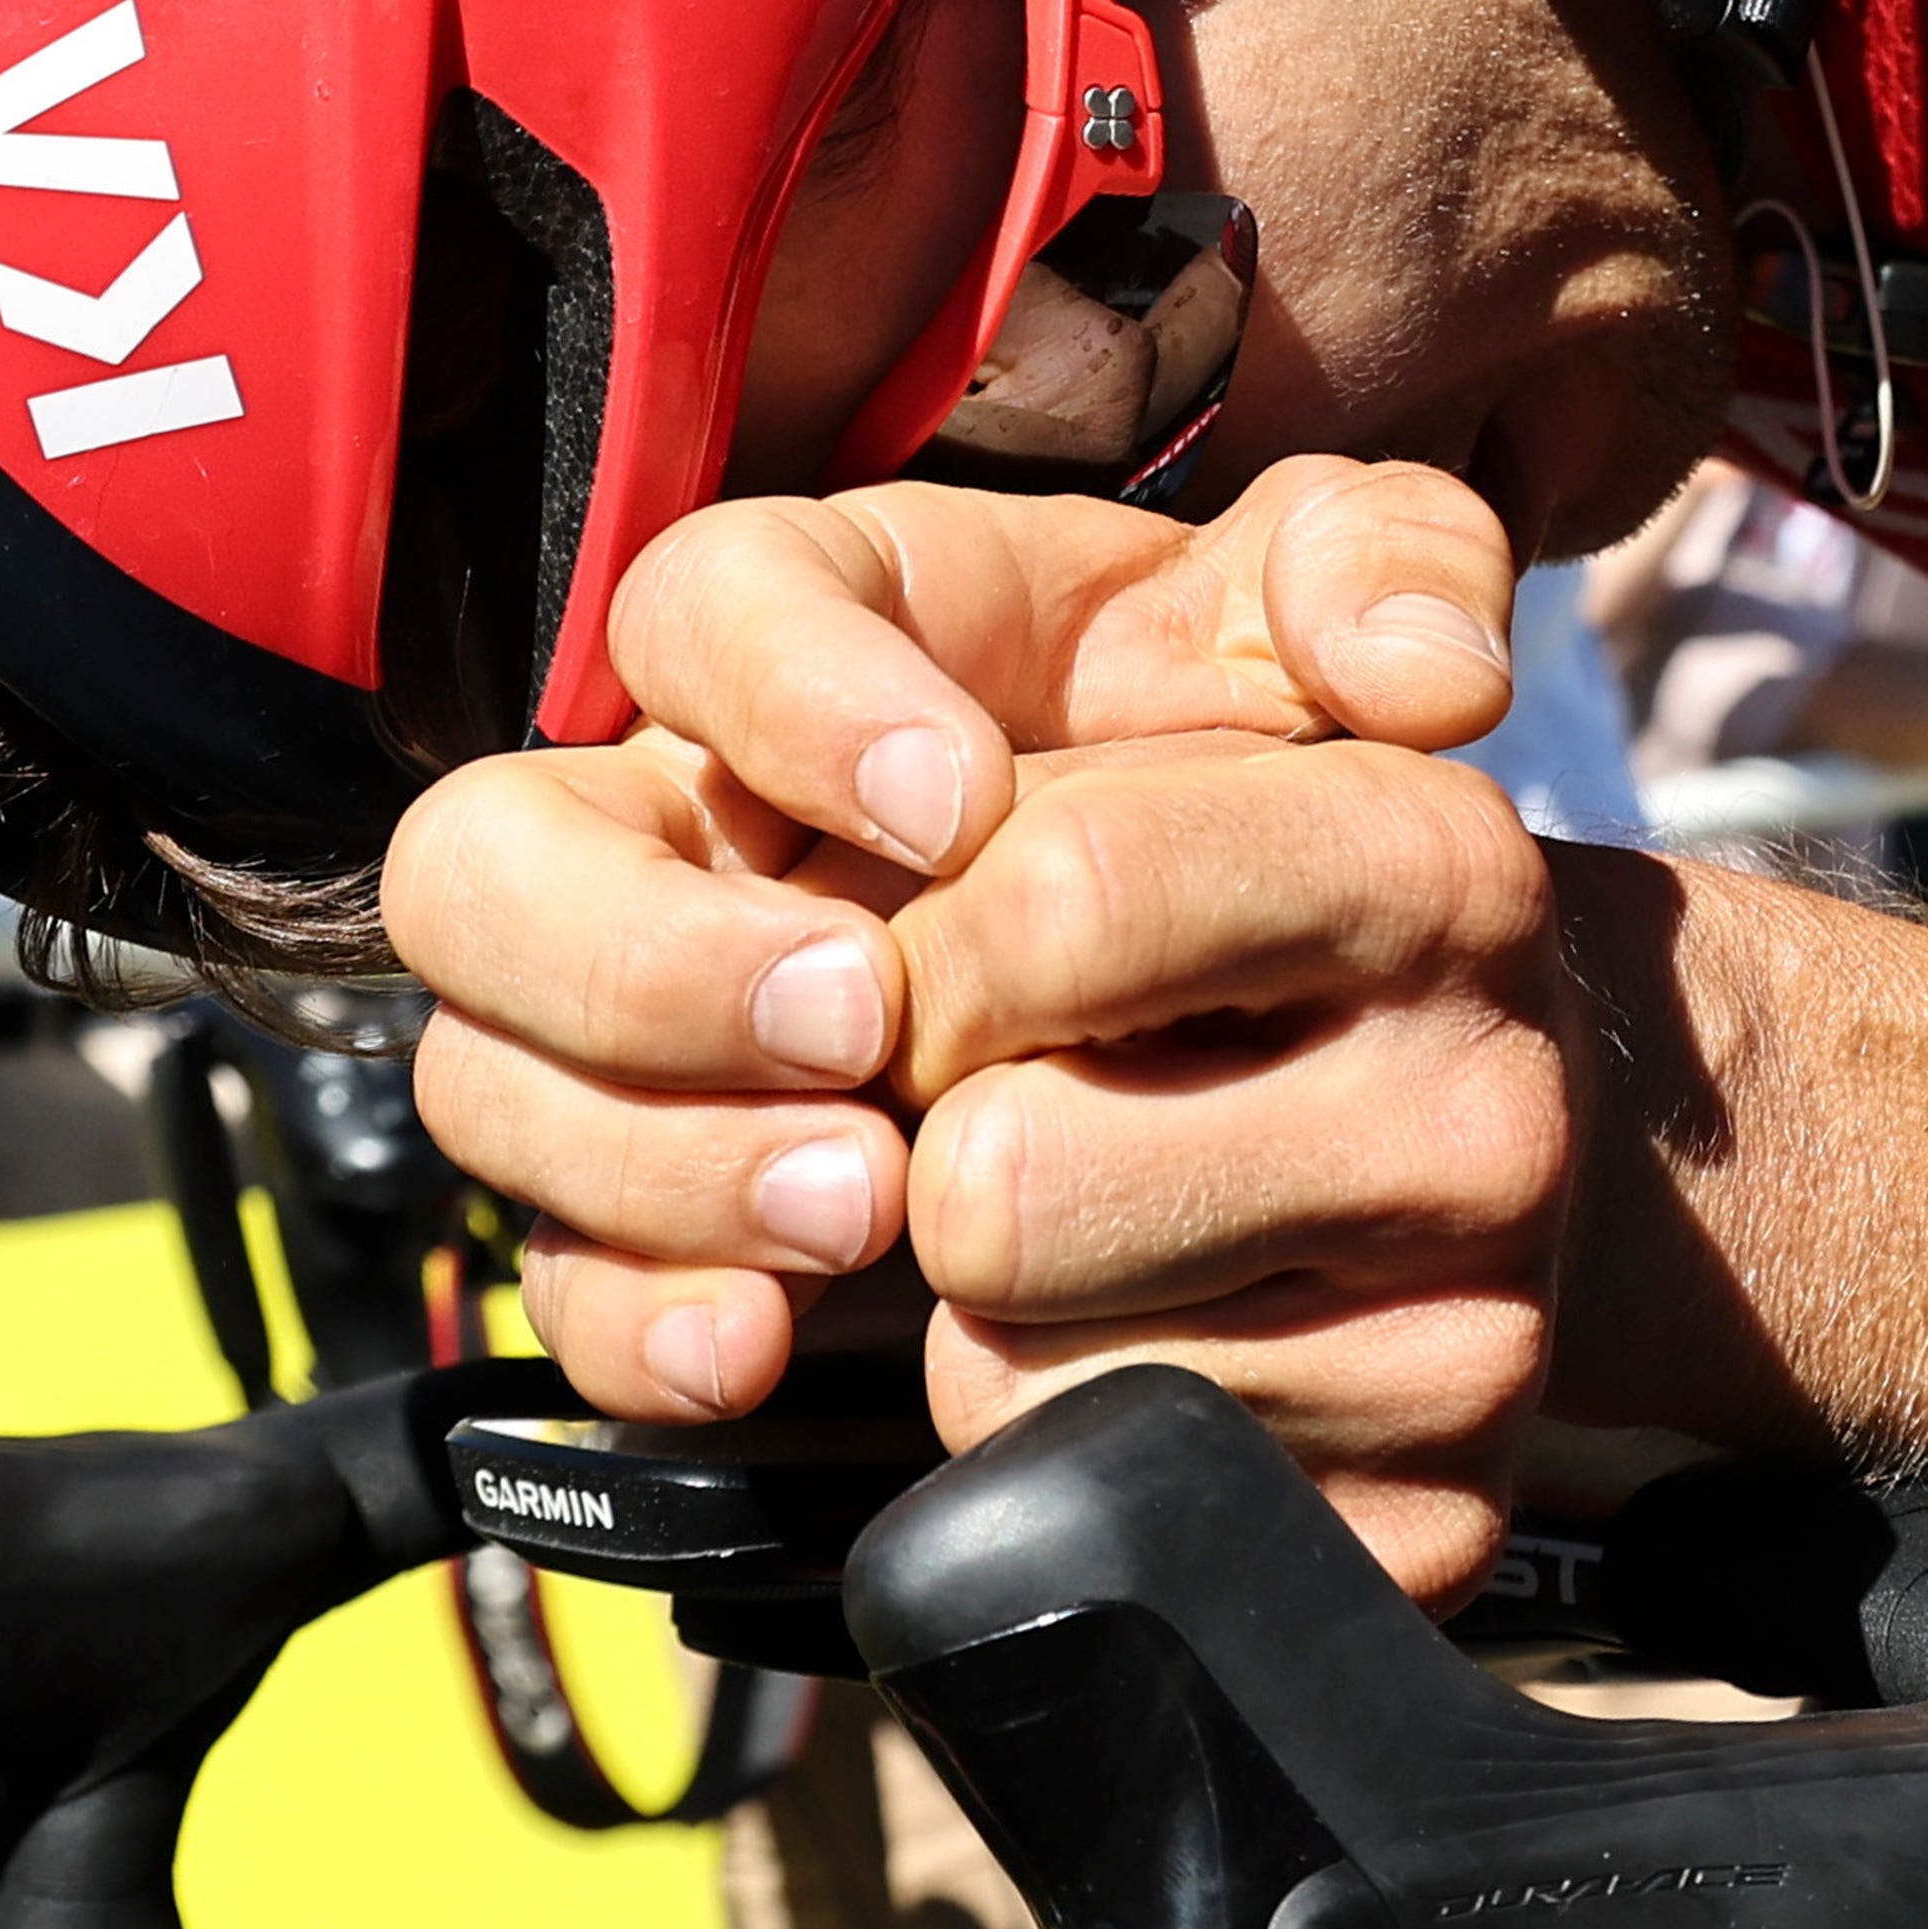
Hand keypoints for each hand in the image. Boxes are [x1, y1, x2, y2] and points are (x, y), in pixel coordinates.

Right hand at [389, 458, 1561, 1593]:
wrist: (1265, 1009)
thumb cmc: (1252, 785)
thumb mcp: (1336, 646)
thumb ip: (1390, 577)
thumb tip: (1433, 669)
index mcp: (817, 635)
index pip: (704, 602)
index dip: (796, 693)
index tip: (965, 797)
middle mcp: (670, 823)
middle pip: (494, 857)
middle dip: (655, 955)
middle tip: (865, 1024)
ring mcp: (629, 1032)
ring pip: (497, 1077)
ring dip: (662, 1153)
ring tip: (861, 1204)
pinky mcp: (646, 1214)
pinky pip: (556, 1279)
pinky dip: (641, 1321)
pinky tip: (759, 1351)